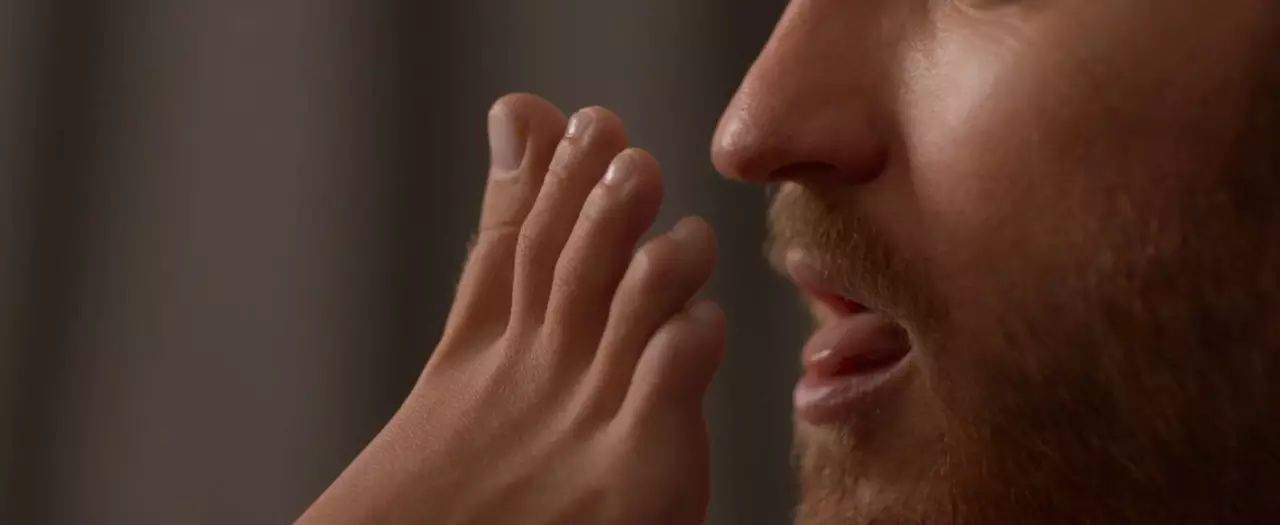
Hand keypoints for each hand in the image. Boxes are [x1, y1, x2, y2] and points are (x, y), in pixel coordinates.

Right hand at [298, 94, 723, 524]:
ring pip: (629, 300)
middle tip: (617, 145)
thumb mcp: (455, 397)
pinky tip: (700, 325)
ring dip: (660, 253)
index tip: (568, 118)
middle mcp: (525, 380)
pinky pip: (671, 377)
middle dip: (596, 190)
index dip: (544, 176)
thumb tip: (492, 158)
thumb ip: (492, 282)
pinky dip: (692, 333)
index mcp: (476, 363)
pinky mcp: (633, 476)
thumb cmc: (447, 507)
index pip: (514, 246)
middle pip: (566, 257)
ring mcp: (579, 422)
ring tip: (686, 238)